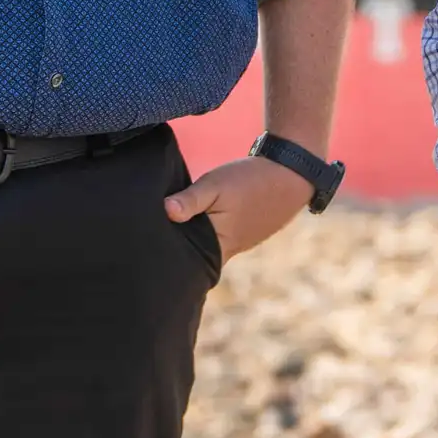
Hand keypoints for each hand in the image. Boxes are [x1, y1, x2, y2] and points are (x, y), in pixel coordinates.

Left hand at [165, 156, 312, 261]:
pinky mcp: (243, 234)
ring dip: (192, 241)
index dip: (167, 257)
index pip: (186, 263)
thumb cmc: (250, 180)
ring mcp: (237, 244)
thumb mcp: (216, 184)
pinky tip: (195, 221)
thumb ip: (191, 199)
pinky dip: (206, 233)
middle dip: (177, 250)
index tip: (148, 248)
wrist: (290, 174)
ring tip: (169, 229)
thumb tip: (166, 211)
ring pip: (207, 248)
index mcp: (218, 246)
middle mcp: (227, 252)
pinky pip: (218, 240)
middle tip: (151, 238)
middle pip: (195, 258)